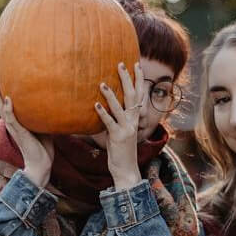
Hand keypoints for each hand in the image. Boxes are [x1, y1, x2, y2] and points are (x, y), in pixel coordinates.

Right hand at [0, 64, 53, 188]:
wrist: (41, 164)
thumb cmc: (43, 146)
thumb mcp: (43, 125)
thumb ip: (42, 113)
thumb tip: (51, 99)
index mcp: (15, 119)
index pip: (4, 98)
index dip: (1, 84)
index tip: (0, 68)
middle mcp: (11, 121)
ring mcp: (14, 127)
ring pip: (0, 106)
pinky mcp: (19, 133)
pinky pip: (11, 119)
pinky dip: (9, 109)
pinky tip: (8, 99)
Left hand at [95, 62, 142, 189]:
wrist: (127, 171)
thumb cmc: (121, 152)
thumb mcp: (119, 133)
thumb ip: (114, 120)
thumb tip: (102, 107)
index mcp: (134, 119)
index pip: (139, 95)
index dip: (139, 80)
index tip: (136, 64)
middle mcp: (133, 122)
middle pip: (132, 96)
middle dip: (127, 79)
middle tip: (120, 64)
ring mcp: (127, 129)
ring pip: (120, 108)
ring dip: (111, 95)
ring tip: (102, 83)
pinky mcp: (118, 138)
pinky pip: (110, 123)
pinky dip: (103, 113)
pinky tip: (95, 104)